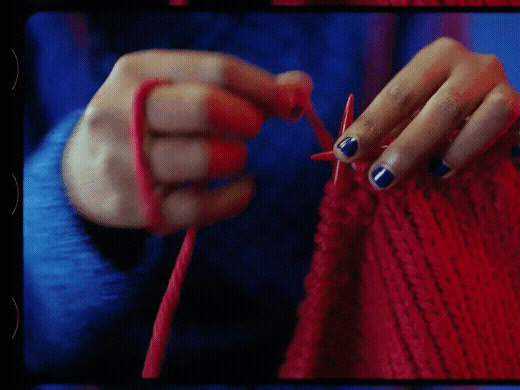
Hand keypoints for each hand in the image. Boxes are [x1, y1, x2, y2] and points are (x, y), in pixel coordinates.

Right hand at [63, 50, 311, 230]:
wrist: (83, 170)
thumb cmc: (148, 122)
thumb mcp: (179, 91)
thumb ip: (241, 87)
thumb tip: (300, 87)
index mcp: (139, 73)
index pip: (216, 70)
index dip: (264, 86)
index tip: (290, 101)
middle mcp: (124, 113)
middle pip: (207, 107)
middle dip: (247, 118)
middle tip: (252, 127)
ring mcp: (127, 163)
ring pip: (206, 158)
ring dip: (236, 157)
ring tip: (234, 155)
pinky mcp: (138, 207)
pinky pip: (202, 208)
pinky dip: (236, 198)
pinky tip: (244, 186)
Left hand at [332, 37, 519, 188]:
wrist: (483, 123)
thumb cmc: (434, 123)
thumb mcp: (406, 121)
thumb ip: (385, 136)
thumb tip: (351, 161)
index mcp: (437, 57)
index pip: (400, 91)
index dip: (372, 124)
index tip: (346, 153)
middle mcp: (476, 65)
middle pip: (444, 106)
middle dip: (408, 145)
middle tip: (381, 178)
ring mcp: (508, 86)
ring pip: (494, 112)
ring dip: (463, 146)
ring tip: (438, 171)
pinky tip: (513, 156)